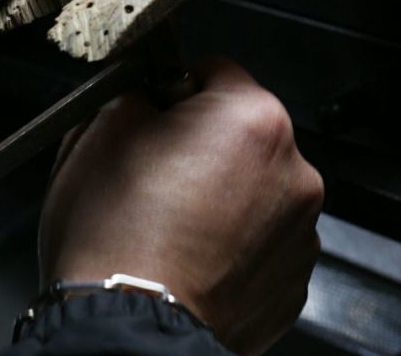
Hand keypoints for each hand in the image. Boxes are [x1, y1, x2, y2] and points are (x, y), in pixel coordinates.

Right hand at [39, 58, 322, 355]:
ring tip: (174, 217)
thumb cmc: (115, 235)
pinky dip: (235, 234)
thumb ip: (136, 91)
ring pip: (254, 182)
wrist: (127, 330)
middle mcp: (293, 170)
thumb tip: (148, 91)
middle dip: (204, 139)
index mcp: (251, 119)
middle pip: (242, 128)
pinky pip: (262, 233)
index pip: (215, 70)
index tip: (158, 112)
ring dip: (224, 187)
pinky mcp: (293, 277)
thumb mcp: (101, 128)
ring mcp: (299, 229)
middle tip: (158, 169)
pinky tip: (194, 248)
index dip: (176, 88)